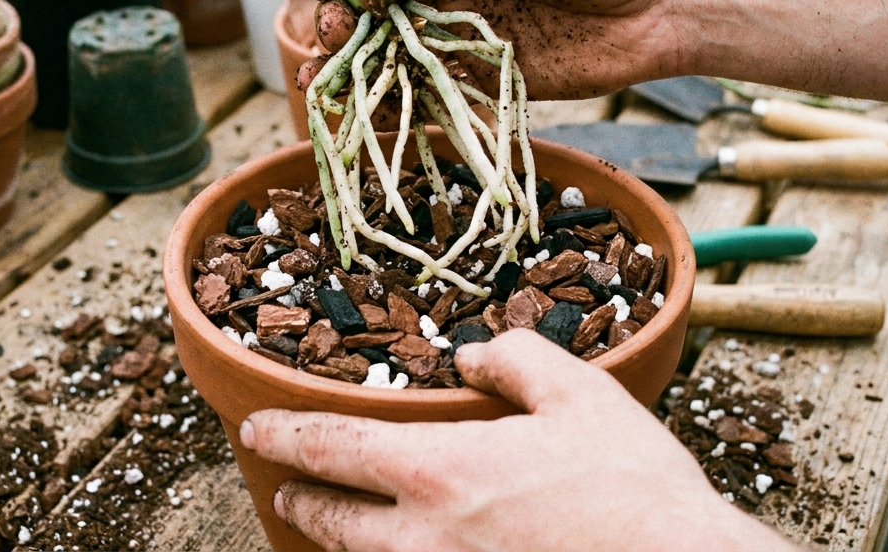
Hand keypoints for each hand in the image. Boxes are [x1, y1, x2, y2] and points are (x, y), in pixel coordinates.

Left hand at [240, 329, 794, 551]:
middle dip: (301, 498)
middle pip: (332, 520)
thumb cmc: (632, 488)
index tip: (255, 428)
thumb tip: (474, 355)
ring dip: (341, 541)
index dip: (286, 435)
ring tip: (331, 524)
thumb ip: (517, 360)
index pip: (334, 449)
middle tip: (285, 487)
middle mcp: (423, 539)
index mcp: (439, 472)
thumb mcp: (581, 395)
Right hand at [300, 0, 704, 99]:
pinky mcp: (485, 74)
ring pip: (389, 45)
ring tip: (322, 79)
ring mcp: (464, 26)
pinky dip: (391, 99)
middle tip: (334, 33)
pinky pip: (427, 86)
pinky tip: (361, 109)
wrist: (671, 2)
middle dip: (340, 15)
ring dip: (351, 61)